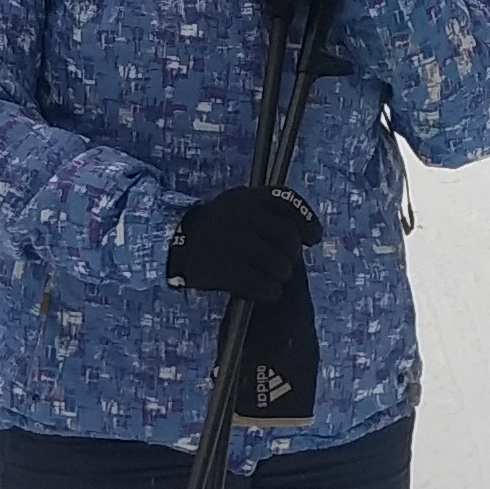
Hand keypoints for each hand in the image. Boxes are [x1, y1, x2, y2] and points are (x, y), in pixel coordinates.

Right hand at [167, 182, 322, 298]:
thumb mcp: (240, 209)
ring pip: (280, 265)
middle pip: (288, 238)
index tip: (314, 237)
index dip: (307, 221)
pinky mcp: (223, 269)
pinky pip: (263, 285)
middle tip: (285, 264)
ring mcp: (232, 242)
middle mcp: (241, 215)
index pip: (288, 202)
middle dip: (292, 255)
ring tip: (273, 277)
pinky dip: (270, 291)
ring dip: (281, 276)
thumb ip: (272, 214)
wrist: (175, 246)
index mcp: (248, 197)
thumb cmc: (220, 230)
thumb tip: (311, 234)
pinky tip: (266, 291)